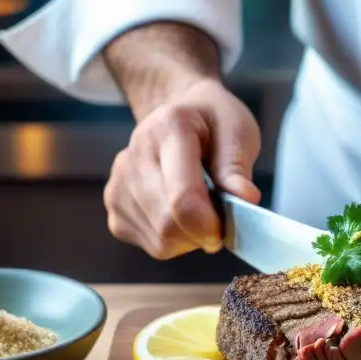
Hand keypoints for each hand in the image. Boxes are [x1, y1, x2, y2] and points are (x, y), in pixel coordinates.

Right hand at [104, 79, 261, 258]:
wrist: (176, 114)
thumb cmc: (212, 124)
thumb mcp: (237, 131)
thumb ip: (237, 167)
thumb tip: (245, 200)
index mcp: (168, 129)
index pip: (182, 197)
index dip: (209, 224)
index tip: (227, 229)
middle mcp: (132, 157)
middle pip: (168, 225)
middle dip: (202, 232)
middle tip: (220, 214)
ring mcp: (117, 185)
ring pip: (160, 241)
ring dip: (190, 237)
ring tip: (200, 207)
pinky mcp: (114, 210)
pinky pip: (152, 245)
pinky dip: (175, 240)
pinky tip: (180, 213)